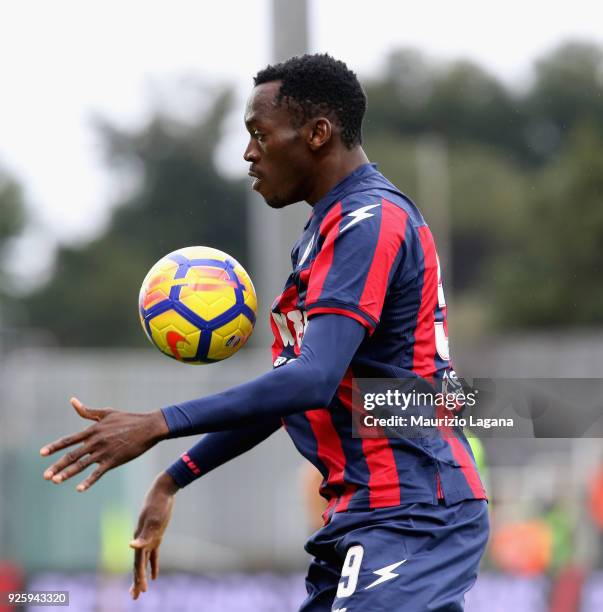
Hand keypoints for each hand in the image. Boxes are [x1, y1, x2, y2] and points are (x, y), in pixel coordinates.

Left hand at [40, 397, 169, 490]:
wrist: (148, 427)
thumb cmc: (129, 419)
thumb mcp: (107, 412)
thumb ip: (88, 411)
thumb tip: (72, 401)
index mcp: (93, 430)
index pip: (69, 440)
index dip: (54, 447)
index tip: (42, 453)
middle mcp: (96, 441)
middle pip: (72, 455)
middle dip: (57, 466)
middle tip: (45, 476)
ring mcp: (104, 452)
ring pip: (81, 465)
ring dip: (67, 474)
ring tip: (55, 481)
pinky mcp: (114, 461)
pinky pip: (98, 473)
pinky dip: (88, 481)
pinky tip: (79, 489)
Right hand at [130, 472, 178, 599]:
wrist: (163, 489)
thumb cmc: (158, 504)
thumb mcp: (154, 520)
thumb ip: (144, 535)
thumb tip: (131, 546)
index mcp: (139, 537)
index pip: (137, 562)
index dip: (138, 577)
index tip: (140, 591)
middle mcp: (141, 539)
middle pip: (137, 564)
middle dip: (136, 581)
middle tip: (134, 597)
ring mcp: (148, 536)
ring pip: (143, 561)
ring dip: (141, 575)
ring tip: (141, 590)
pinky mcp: (156, 534)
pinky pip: (153, 554)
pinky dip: (153, 565)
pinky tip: (154, 575)